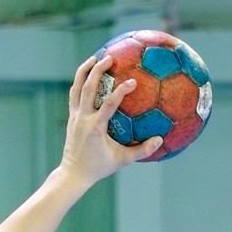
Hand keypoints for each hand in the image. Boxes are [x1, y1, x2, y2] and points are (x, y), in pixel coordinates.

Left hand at [59, 54, 163, 188]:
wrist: (74, 174)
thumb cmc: (99, 167)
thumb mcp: (121, 160)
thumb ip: (141, 151)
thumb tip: (160, 141)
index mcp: (95, 127)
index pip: (109, 104)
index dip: (121, 91)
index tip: (133, 81)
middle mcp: (83, 118)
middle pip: (88, 88)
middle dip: (98, 70)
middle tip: (110, 57)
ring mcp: (75, 116)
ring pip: (77, 88)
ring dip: (85, 71)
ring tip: (95, 58)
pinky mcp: (71, 117)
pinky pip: (74, 95)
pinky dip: (80, 82)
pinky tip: (87, 74)